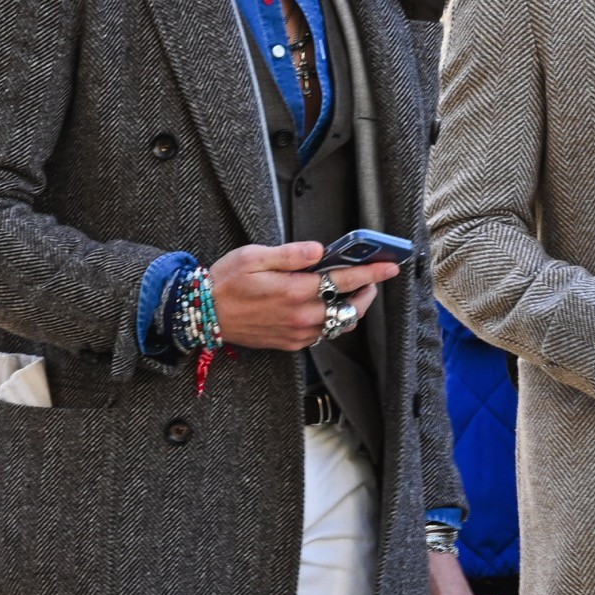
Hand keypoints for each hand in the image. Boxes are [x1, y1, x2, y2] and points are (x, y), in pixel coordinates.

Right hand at [209, 239, 399, 351]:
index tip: (390, 267)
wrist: (204, 315)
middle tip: (372, 279)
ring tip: (354, 294)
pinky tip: (327, 308)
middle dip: (367, 292)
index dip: (371, 272)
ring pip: (339, 325)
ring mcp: (297, 333)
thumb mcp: (254, 256)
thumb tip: (319, 250)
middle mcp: (300, 316)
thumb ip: (291, 254)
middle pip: (350, 307)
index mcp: (294, 290)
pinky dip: (332, 321)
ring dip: (352, 309)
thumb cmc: (226, 282)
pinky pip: (322, 335)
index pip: (343, 281)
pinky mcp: (290, 343)